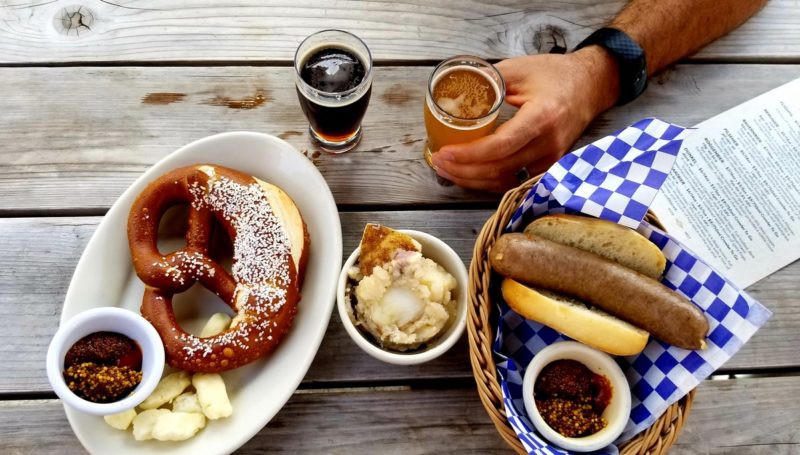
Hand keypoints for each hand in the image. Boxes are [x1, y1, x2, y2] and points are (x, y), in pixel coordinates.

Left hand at [431, 47, 619, 191]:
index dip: (469, 154)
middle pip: (499, 169)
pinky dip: (488, 181)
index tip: (445, 152)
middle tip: (437, 161)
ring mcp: (551, 159)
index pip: (500, 146)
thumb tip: (455, 96)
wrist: (592, 85)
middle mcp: (548, 144)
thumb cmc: (556, 74)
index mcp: (541, 117)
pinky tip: (469, 174)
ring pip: (504, 181)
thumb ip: (487, 82)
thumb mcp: (519, 69)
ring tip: (447, 169)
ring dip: (472, 179)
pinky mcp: (548, 166)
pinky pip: (514, 181)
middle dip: (463, 170)